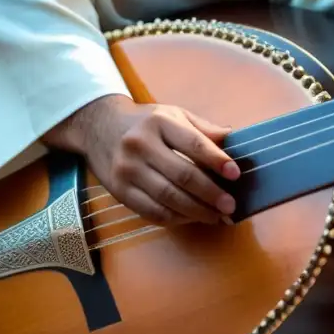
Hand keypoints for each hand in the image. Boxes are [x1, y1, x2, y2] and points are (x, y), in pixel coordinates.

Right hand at [46, 94, 239, 225]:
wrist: (98, 126)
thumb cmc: (146, 122)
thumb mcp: (174, 114)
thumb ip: (203, 129)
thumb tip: (235, 140)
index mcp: (159, 122)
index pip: (193, 143)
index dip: (216, 160)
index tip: (235, 174)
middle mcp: (140, 145)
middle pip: (182, 174)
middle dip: (210, 193)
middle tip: (231, 205)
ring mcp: (127, 170)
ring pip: (167, 197)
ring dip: (196, 211)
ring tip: (217, 216)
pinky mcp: (119, 191)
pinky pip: (151, 211)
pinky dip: (176, 218)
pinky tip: (192, 218)